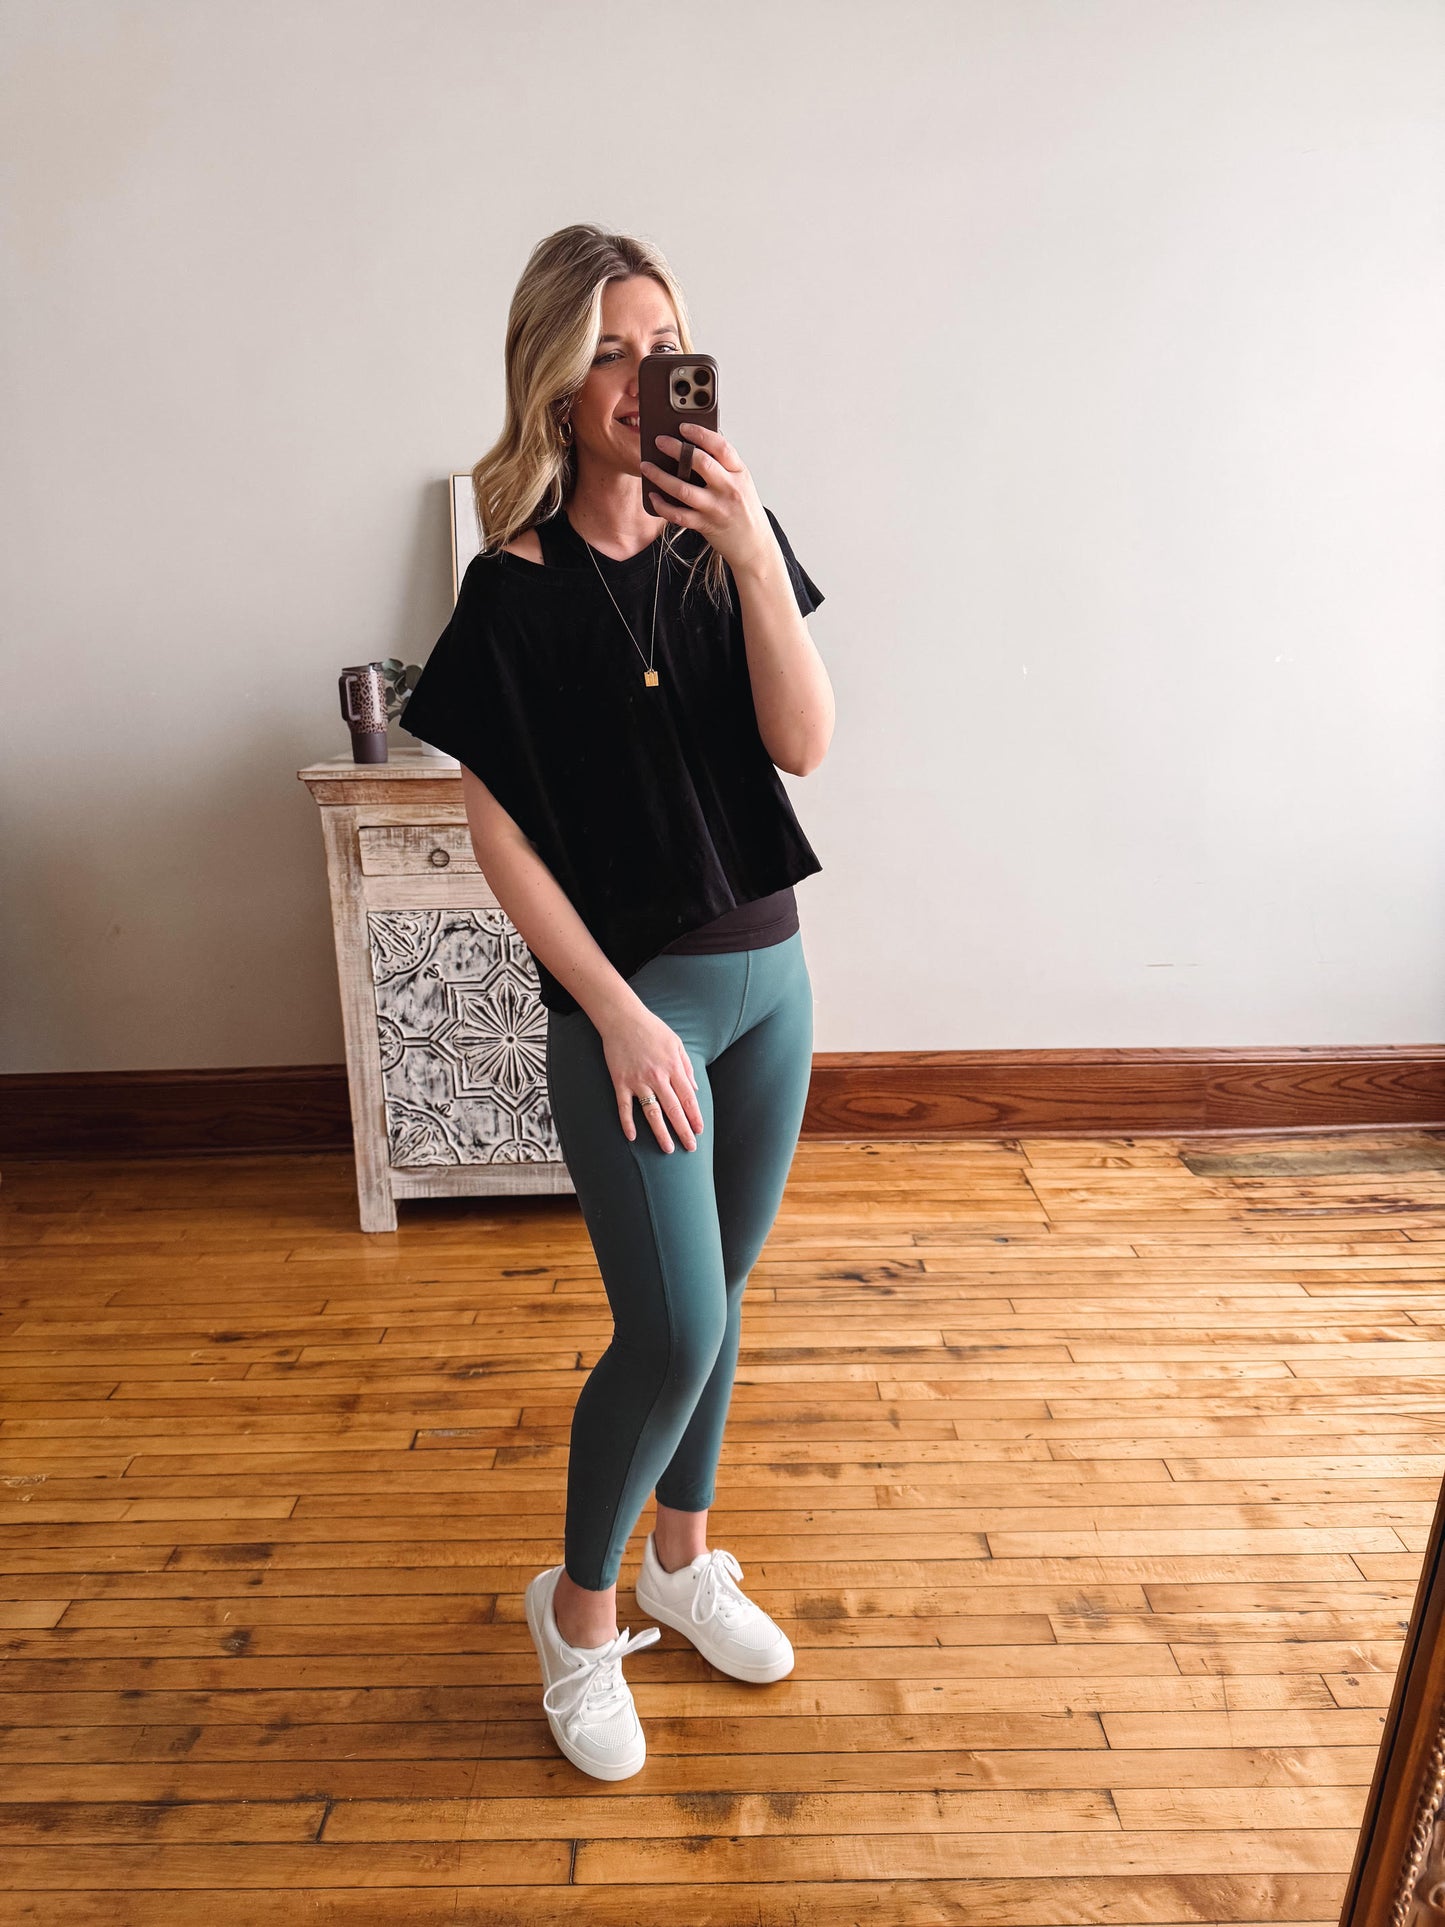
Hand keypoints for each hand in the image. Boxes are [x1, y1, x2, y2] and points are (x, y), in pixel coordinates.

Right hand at [598, 1003, 704, 1152]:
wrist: (622, 1018)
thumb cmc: (652, 1028)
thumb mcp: (676, 1043)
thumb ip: (686, 1066)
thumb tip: (694, 1090)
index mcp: (673, 1067)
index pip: (688, 1098)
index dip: (694, 1117)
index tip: (699, 1131)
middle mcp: (657, 1077)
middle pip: (673, 1110)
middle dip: (683, 1131)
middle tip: (690, 1148)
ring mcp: (638, 1081)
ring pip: (651, 1112)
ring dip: (661, 1133)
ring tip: (667, 1149)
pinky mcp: (620, 1081)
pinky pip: (624, 1107)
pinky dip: (627, 1123)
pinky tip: (632, 1137)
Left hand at [641, 422, 773, 574]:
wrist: (754, 544)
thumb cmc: (744, 509)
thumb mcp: (741, 481)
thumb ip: (723, 464)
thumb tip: (696, 442)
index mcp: (739, 472)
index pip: (721, 446)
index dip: (700, 433)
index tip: (683, 426)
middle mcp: (729, 488)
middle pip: (700, 463)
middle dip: (676, 449)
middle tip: (659, 441)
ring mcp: (717, 508)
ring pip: (683, 489)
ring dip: (660, 477)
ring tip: (646, 467)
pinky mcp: (706, 525)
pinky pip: (678, 515)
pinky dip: (663, 506)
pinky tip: (653, 497)